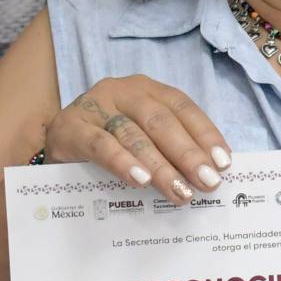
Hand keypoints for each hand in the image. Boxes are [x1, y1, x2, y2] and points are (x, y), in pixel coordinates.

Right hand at [44, 75, 231, 200]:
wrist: (56, 147)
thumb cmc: (109, 143)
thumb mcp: (142, 138)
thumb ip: (170, 148)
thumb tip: (210, 173)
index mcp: (147, 89)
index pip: (183, 108)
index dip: (205, 134)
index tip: (223, 163)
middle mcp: (122, 91)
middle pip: (161, 121)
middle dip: (188, 153)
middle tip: (207, 182)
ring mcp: (95, 106)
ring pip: (134, 135)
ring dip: (161, 165)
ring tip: (179, 190)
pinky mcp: (70, 127)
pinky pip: (100, 145)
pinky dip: (123, 163)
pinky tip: (140, 181)